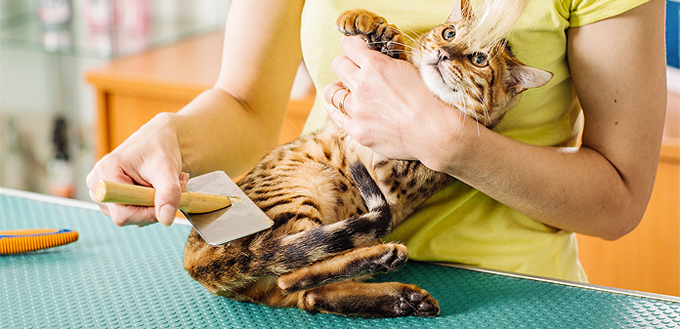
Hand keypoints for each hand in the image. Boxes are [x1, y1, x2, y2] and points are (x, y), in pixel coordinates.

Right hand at [86, 113, 185, 226]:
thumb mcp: (167, 169)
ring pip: (132, 217)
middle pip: (126, 217)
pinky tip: (156, 189)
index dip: (148, 213)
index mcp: (105, 173)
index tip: (169, 198)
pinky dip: (150, 206)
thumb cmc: (160, 148)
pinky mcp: (112, 200)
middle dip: (154, 206)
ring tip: (164, 184)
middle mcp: (97, 185)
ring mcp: (102, 195)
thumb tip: (166, 221)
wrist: (159, 140)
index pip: (122, 213)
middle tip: (174, 186)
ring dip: (154, 205)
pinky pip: (134, 214)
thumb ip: (168, 194)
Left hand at [323, 36, 466, 162]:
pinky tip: (343, 108)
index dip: (353, 46)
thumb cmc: (431, 98)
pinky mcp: (358, 131)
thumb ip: (389, 63)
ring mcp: (358, 110)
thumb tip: (379, 59)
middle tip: (355, 72)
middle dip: (346, 65)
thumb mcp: (411, 68)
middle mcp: (362, 85)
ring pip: (332, 92)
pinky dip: (337, 109)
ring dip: (340, 89)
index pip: (348, 45)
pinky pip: (336, 116)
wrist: (436, 131)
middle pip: (338, 65)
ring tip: (349, 92)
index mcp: (375, 65)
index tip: (356, 50)